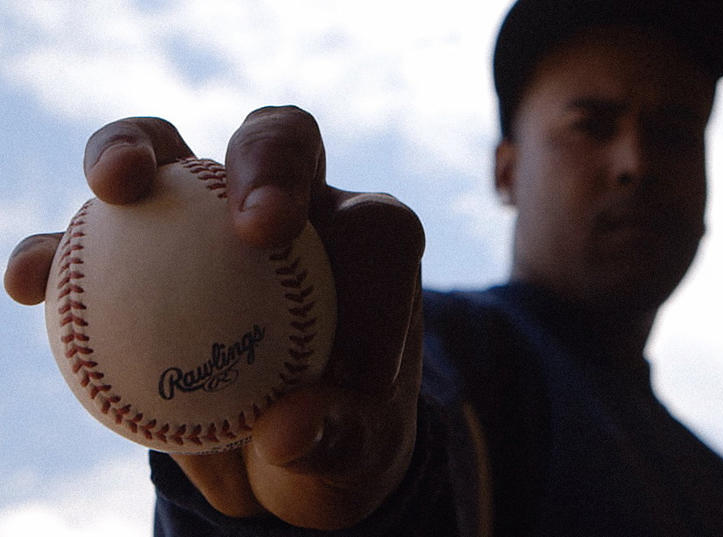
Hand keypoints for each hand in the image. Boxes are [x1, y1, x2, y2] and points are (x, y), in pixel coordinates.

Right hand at [4, 107, 424, 529]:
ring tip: (113, 187)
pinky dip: (57, 252)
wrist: (277, 457)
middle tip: (250, 227)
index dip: (368, 259)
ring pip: (169, 154)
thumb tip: (286, 432)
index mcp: (366, 242)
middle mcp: (294, 209)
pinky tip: (29, 282)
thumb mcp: (356, 448)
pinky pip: (91, 240)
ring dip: (132, 152)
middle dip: (266, 160)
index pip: (377, 223)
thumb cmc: (335, 436)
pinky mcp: (141, 253)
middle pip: (277, 141)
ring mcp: (208, 219)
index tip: (347, 350)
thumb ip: (338, 434)